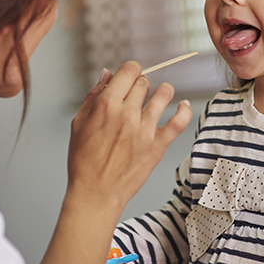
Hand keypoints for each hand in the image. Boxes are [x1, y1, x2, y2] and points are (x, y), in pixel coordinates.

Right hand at [68, 61, 192, 210]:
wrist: (96, 193)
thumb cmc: (84, 161)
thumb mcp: (79, 123)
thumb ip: (93, 95)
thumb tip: (107, 73)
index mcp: (106, 105)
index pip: (129, 70)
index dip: (130, 70)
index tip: (130, 75)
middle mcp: (127, 114)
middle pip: (144, 82)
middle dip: (140, 84)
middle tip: (136, 95)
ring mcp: (145, 129)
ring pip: (164, 94)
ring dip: (163, 91)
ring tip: (160, 96)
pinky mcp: (158, 145)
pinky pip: (180, 120)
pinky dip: (184, 109)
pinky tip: (182, 105)